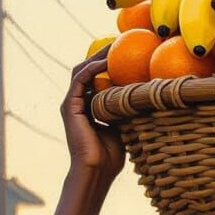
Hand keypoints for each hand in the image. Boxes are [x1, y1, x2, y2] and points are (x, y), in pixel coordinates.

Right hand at [61, 52, 124, 179]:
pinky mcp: (70, 106)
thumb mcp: (122, 126)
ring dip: (97, 57)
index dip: (109, 65)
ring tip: (114, 47)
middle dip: (103, 55)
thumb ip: (126, 110)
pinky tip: (107, 62)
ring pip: (82, 70)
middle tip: (120, 43)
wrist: (96, 171)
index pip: (96, 79)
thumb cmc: (111, 156)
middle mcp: (77, 102)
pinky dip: (93, 69)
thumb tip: (145, 96)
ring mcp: (72, 103)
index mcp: (88, 107)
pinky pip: (80, 79)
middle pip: (88, 70)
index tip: (126, 54)